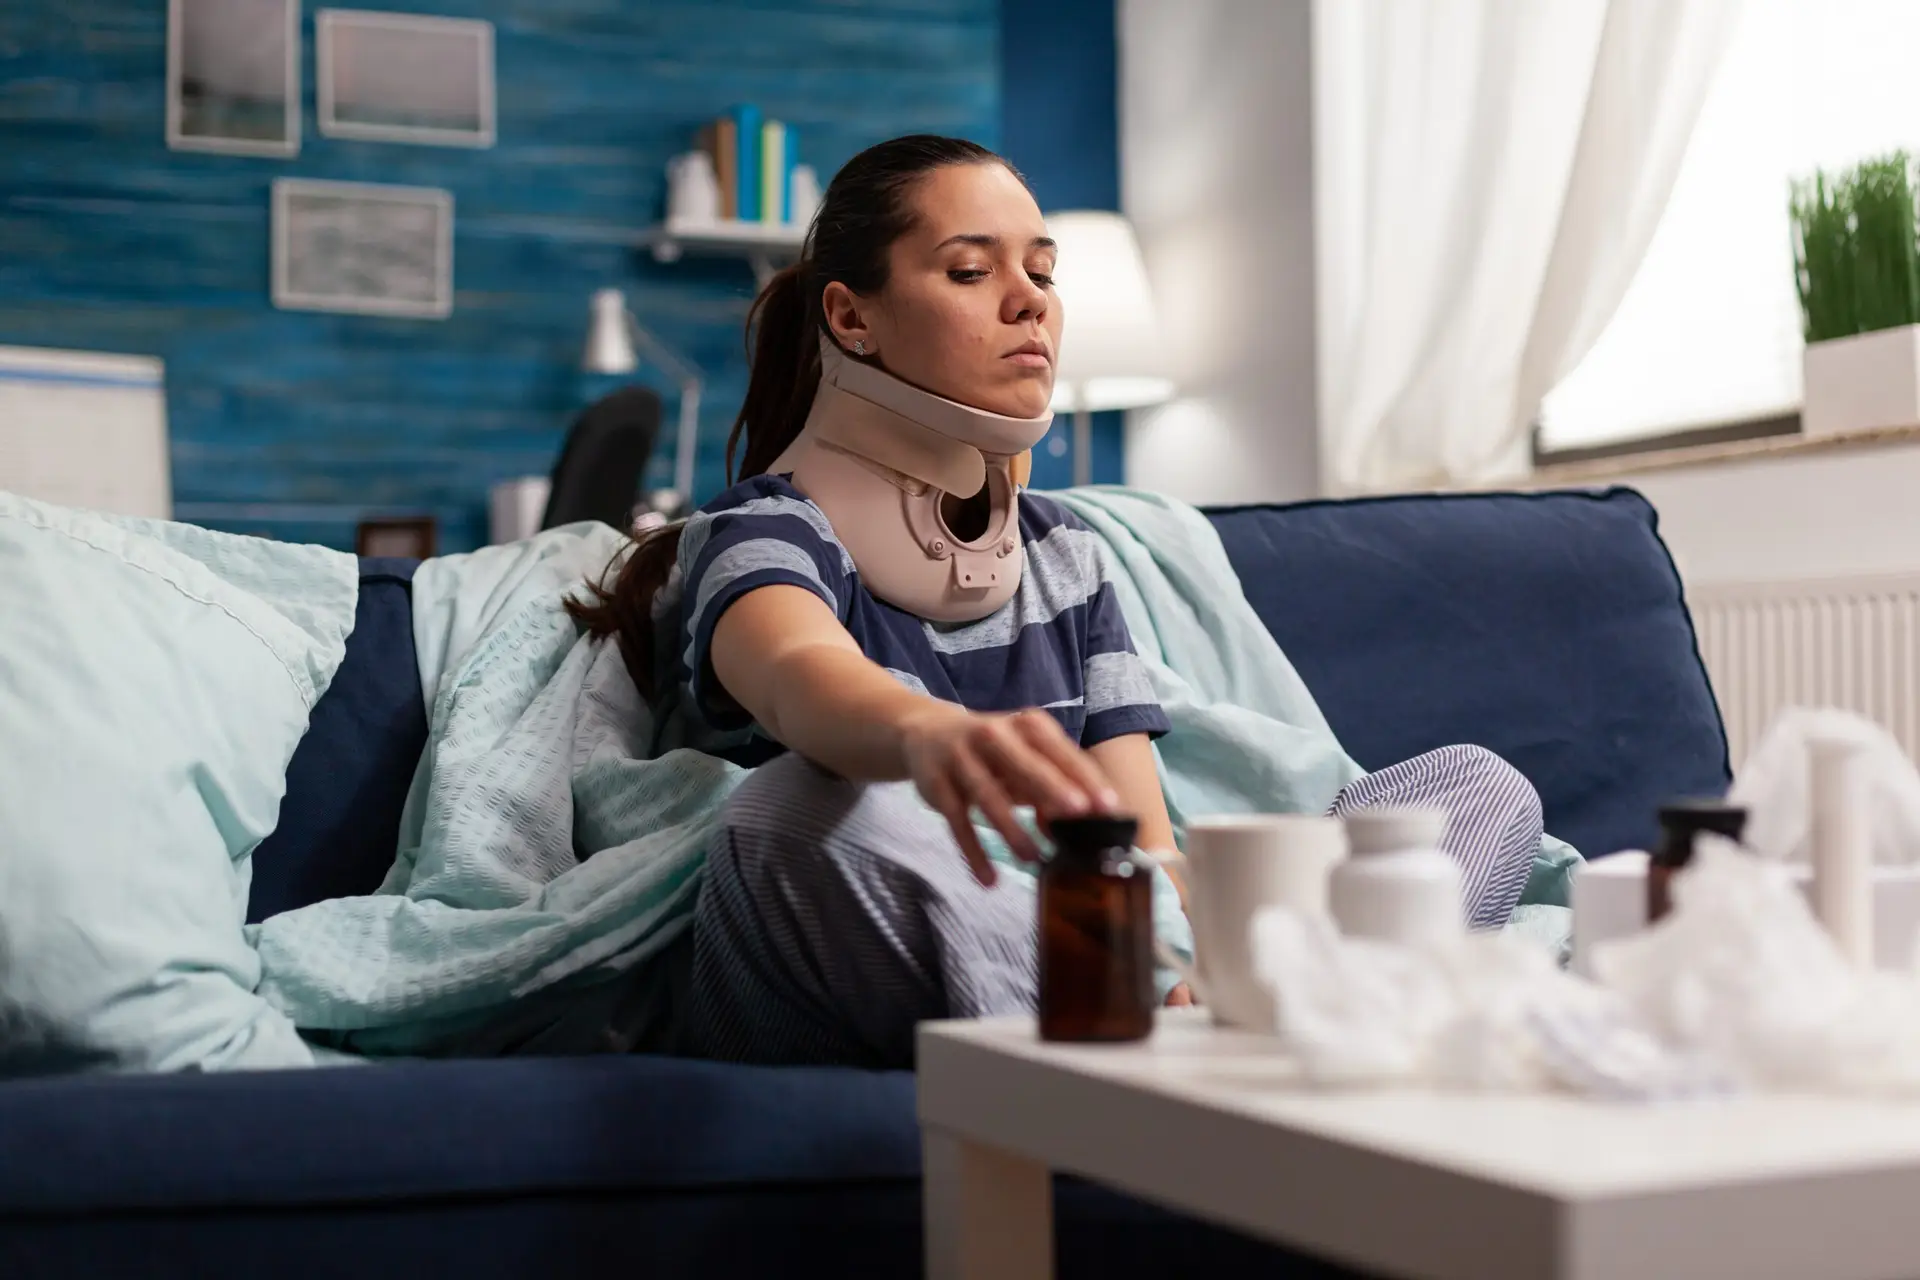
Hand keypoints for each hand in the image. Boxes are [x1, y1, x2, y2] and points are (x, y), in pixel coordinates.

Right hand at [900, 705, 1120, 884]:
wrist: (927, 733)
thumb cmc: (993, 751)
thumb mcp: (1024, 758)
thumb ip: (1051, 789)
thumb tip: (1076, 828)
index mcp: (1024, 726)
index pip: (1059, 751)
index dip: (1084, 777)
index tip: (1107, 805)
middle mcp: (992, 735)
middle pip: (1024, 764)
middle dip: (1052, 787)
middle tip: (1078, 813)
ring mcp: (961, 758)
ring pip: (988, 796)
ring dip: (1011, 828)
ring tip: (1033, 858)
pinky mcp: (937, 784)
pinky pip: (957, 822)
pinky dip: (973, 852)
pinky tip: (989, 878)